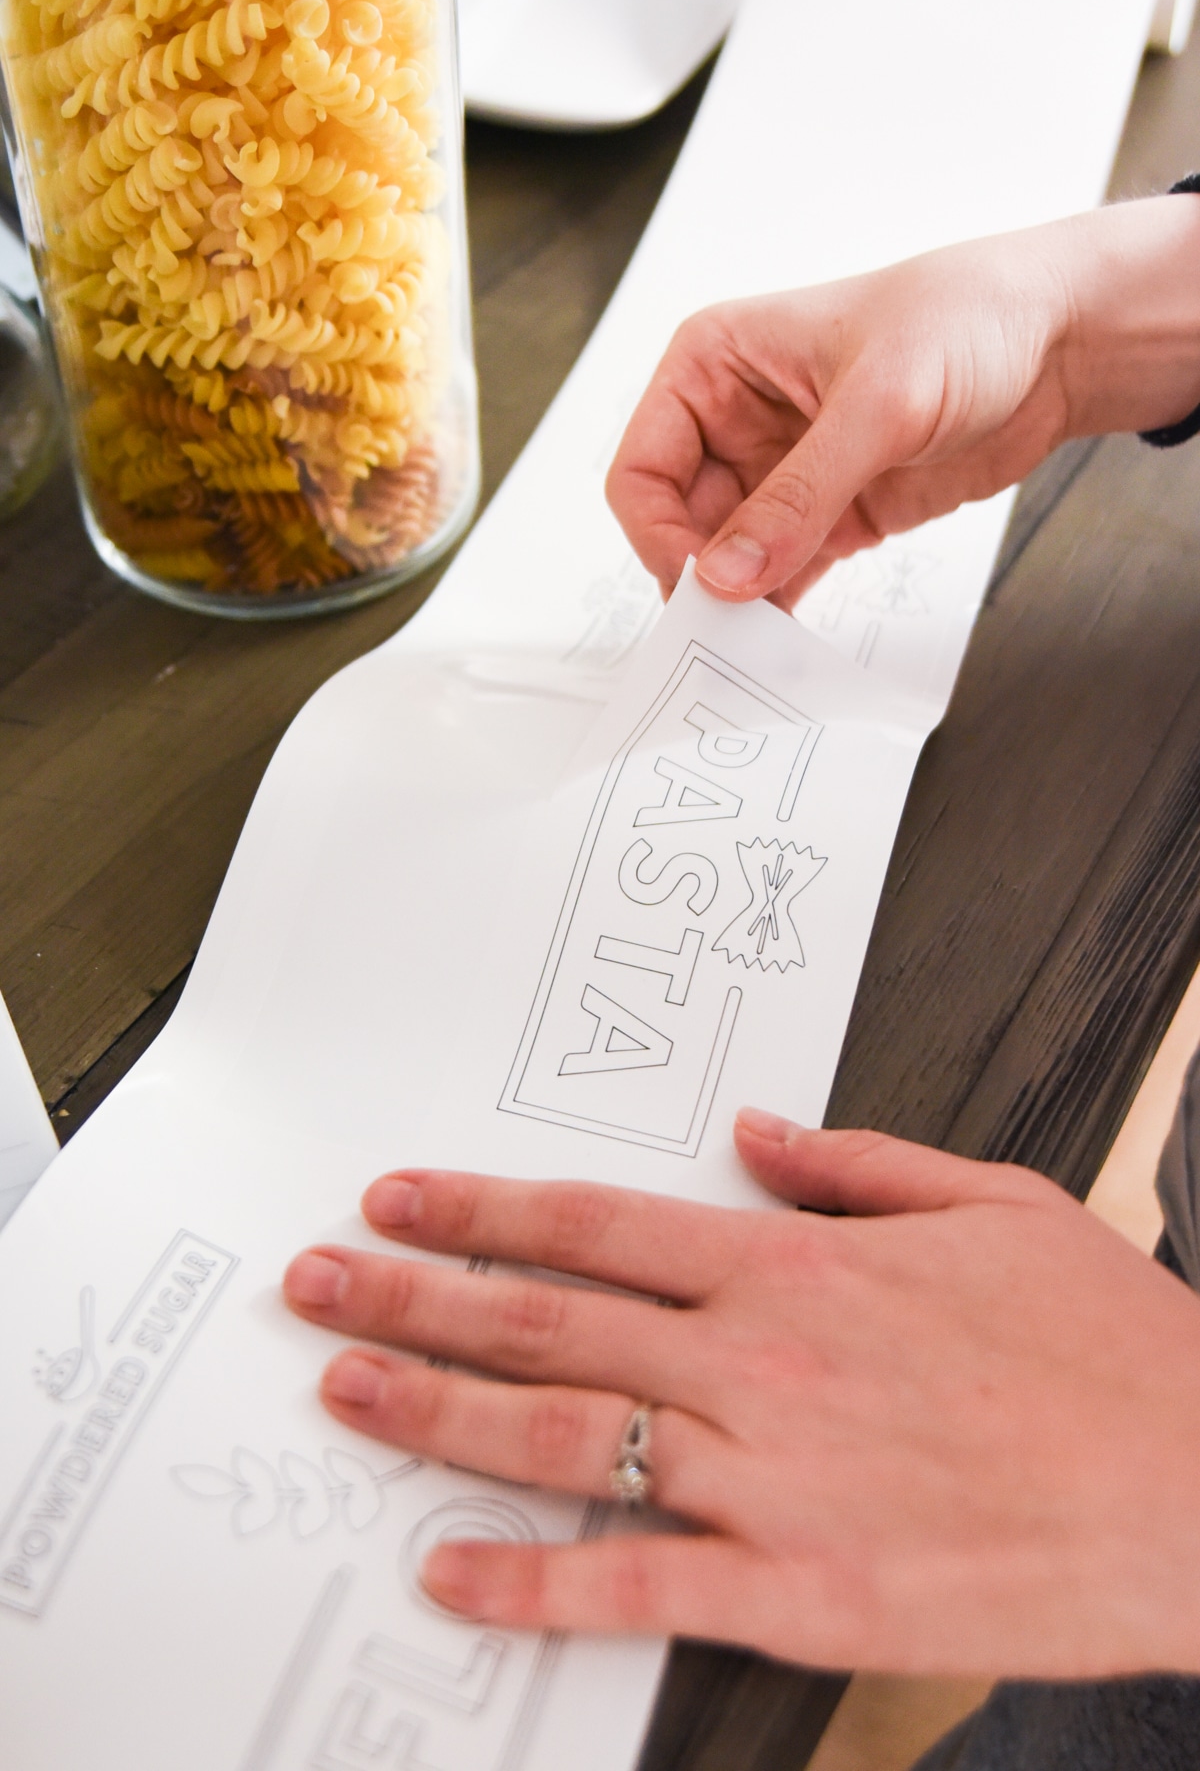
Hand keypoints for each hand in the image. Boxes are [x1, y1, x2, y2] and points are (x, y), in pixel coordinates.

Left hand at [283, 1115, 1199, 1678]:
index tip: (400, 1201)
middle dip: (415, 1296)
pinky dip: (532, 1582)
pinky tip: (453, 1571)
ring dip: (436, 1412)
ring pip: (564, 1435)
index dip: (482, 1210)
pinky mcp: (801, 1593)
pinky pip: (636, 1584)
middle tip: (320, 1283)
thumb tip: (761, 1134)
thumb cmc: (1108, 1346)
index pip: (596, 1225)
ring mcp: (770, 1481)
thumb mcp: (992, 1200)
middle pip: (546, 1320)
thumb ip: (856, 1163)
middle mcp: (759, 1364)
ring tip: (346, 1389)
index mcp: (797, 1267)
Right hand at [606, 197, 1199, 607]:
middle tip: (729, 635)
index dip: (659, 534)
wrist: (1059, 343)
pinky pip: (779, 575)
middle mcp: (733, 420)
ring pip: (726, 559)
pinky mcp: (825, 515)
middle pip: (677, 524)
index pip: (642, 468)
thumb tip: (726, 575)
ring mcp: (778, 472)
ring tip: (756, 651)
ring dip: (738, 605)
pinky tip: (789, 645)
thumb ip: (799, 494)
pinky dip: (779, 611)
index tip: (702, 583)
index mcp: (714, 364)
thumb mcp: (878, 404)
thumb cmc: (967, 320)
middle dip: (701, 580)